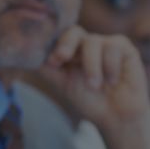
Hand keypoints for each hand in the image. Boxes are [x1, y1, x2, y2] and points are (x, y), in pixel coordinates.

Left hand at [36, 26, 149, 148]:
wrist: (117, 117)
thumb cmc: (90, 101)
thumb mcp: (63, 85)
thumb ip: (47, 69)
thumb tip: (25, 56)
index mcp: (71, 51)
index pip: (59, 37)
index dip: (53, 45)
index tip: (52, 62)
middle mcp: (87, 44)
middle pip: (74, 31)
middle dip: (66, 44)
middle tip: (62, 58)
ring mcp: (106, 43)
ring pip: (93, 42)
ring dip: (91, 66)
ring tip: (95, 86)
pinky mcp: (124, 47)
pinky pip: (113, 47)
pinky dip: (110, 67)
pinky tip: (113, 81)